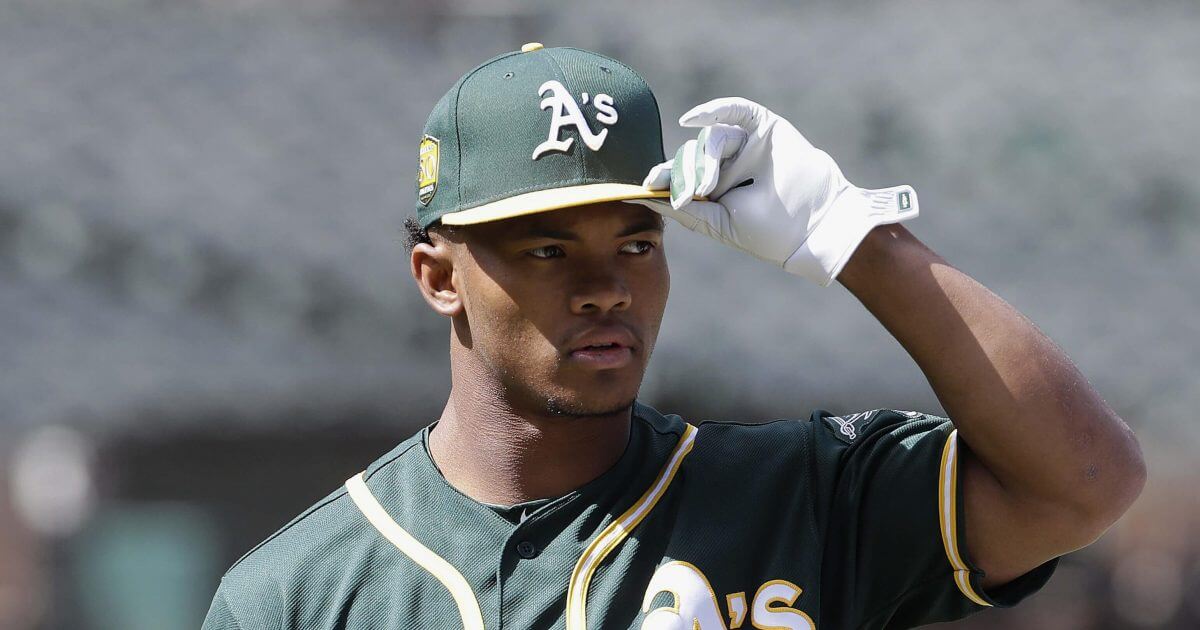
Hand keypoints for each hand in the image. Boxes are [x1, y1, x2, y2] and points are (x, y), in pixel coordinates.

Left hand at [630, 97, 918, 285]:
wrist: (815, 226)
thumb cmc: (771, 232)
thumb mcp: (721, 224)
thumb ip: (689, 210)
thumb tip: (648, 196)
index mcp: (714, 186)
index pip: (680, 174)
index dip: (663, 176)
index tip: (647, 184)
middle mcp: (726, 162)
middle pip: (691, 155)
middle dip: (686, 174)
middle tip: (693, 195)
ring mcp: (745, 144)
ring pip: (710, 139)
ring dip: (704, 161)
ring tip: (709, 187)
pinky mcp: (763, 127)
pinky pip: (735, 110)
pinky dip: (713, 109)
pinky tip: (690, 120)